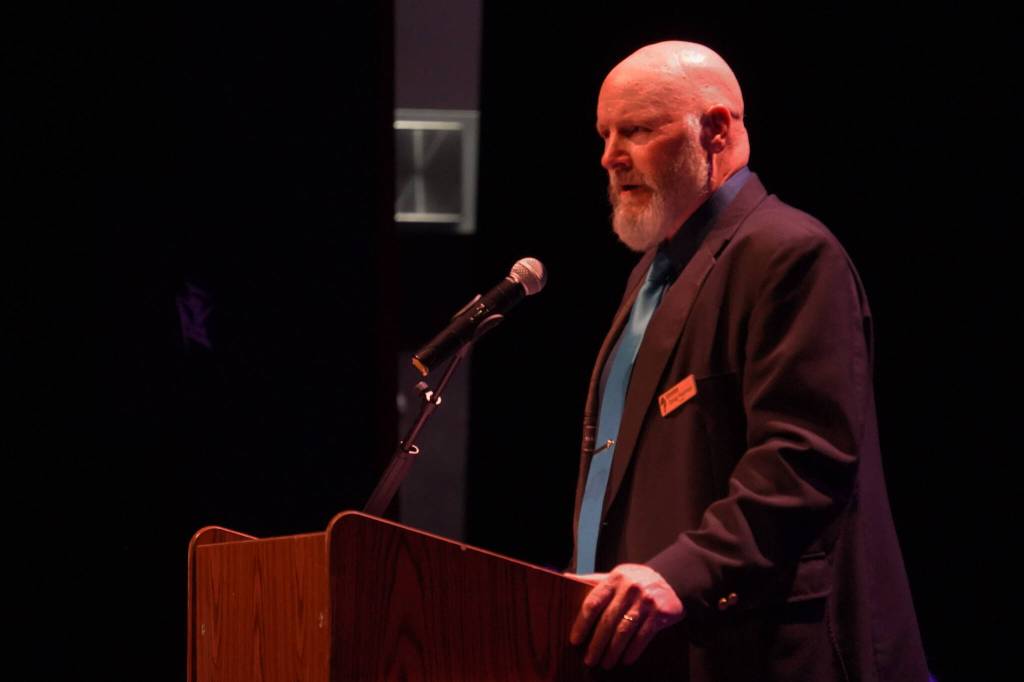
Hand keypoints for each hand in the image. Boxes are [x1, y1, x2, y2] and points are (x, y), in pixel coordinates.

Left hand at [568, 563, 683, 667]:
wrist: (673, 580)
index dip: (582, 623)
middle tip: (589, 659)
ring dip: (613, 651)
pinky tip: (626, 660)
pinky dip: (633, 650)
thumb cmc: (635, 581)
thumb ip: (593, 580)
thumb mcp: (616, 576)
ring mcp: (645, 601)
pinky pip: (643, 636)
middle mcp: (630, 589)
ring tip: (605, 664)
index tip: (575, 640)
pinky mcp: (659, 613)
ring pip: (624, 631)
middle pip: (608, 621)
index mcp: (615, 579)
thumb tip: (565, 577)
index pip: (593, 603)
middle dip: (596, 643)